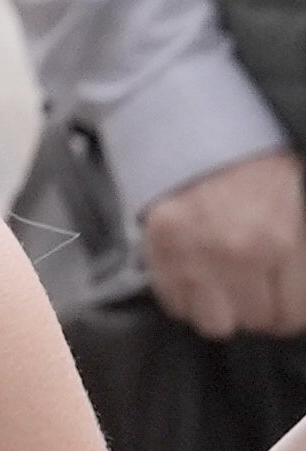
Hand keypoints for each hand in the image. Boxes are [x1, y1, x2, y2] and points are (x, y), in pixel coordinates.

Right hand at [142, 150, 305, 338]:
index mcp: (282, 241)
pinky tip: (196, 273)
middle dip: (260, 306)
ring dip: (222, 309)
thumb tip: (297, 288)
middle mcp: (238, 258)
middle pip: (256, 322)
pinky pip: (176, 305)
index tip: (285, 296)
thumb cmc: (253, 162)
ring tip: (224, 285)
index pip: (293, 314)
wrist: (189, 127)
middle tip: (256, 284)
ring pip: (214, 324)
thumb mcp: (297, 197)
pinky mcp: (158, 256)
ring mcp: (193, 260)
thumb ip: (298, 251)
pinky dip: (187, 297)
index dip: (292, 308)